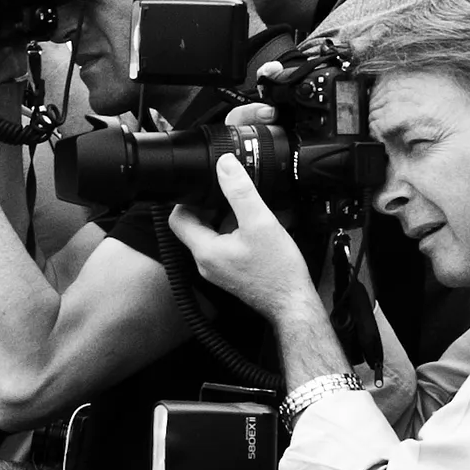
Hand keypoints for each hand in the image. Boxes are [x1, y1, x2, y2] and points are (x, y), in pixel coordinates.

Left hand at [168, 158, 314, 309]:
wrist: (293, 303)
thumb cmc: (278, 271)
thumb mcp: (260, 223)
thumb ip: (240, 192)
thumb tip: (225, 165)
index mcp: (204, 250)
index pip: (177, 218)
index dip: (186, 198)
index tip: (204, 186)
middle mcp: (205, 262)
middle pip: (193, 224)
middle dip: (208, 205)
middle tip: (227, 194)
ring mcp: (216, 269)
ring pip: (210, 234)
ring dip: (223, 218)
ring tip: (244, 209)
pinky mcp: (229, 272)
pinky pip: (222, 245)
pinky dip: (233, 232)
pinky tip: (253, 228)